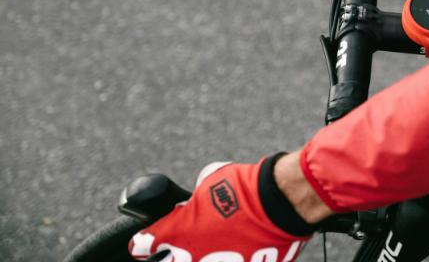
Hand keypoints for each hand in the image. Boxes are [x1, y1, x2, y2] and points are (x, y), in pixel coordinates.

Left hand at [128, 155, 314, 261]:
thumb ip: (196, 198)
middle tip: (183, 244)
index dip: (144, 241)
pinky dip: (231, 259)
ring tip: (221, 244)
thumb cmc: (245, 189)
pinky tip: (240, 249)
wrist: (279, 205)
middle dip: (172, 254)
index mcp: (177, 232)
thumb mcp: (211, 182)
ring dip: (204, 257)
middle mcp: (189, 257)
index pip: (142, 245)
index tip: (145, 240)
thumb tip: (197, 199)